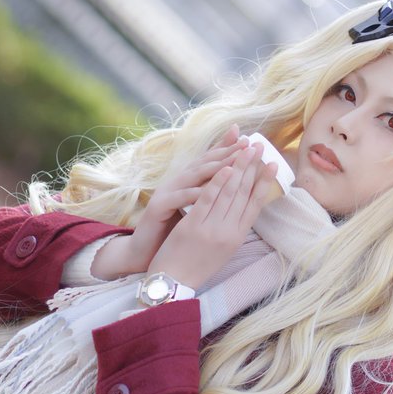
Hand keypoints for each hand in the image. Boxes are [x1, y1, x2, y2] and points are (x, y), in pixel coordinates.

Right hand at [91, 126, 248, 279]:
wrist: (144, 252)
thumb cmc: (172, 234)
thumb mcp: (196, 213)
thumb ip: (210, 199)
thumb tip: (235, 190)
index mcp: (188, 183)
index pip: (211, 161)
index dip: (228, 149)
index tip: (248, 140)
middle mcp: (178, 183)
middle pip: (205, 163)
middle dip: (226, 152)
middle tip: (246, 144)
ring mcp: (167, 192)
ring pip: (193, 176)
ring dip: (213, 168)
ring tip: (233, 163)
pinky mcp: (158, 206)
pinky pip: (178, 198)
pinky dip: (193, 194)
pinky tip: (208, 191)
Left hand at [146, 144, 281, 289]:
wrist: (174, 283)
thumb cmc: (196, 266)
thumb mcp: (222, 250)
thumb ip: (231, 228)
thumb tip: (240, 208)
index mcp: (237, 237)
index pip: (255, 204)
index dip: (265, 182)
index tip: (272, 164)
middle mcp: (228, 232)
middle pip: (244, 194)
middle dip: (253, 167)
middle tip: (260, 146)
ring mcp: (212, 229)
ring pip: (229, 193)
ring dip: (239, 168)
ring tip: (246, 149)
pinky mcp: (193, 227)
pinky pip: (207, 200)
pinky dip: (217, 183)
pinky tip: (225, 167)